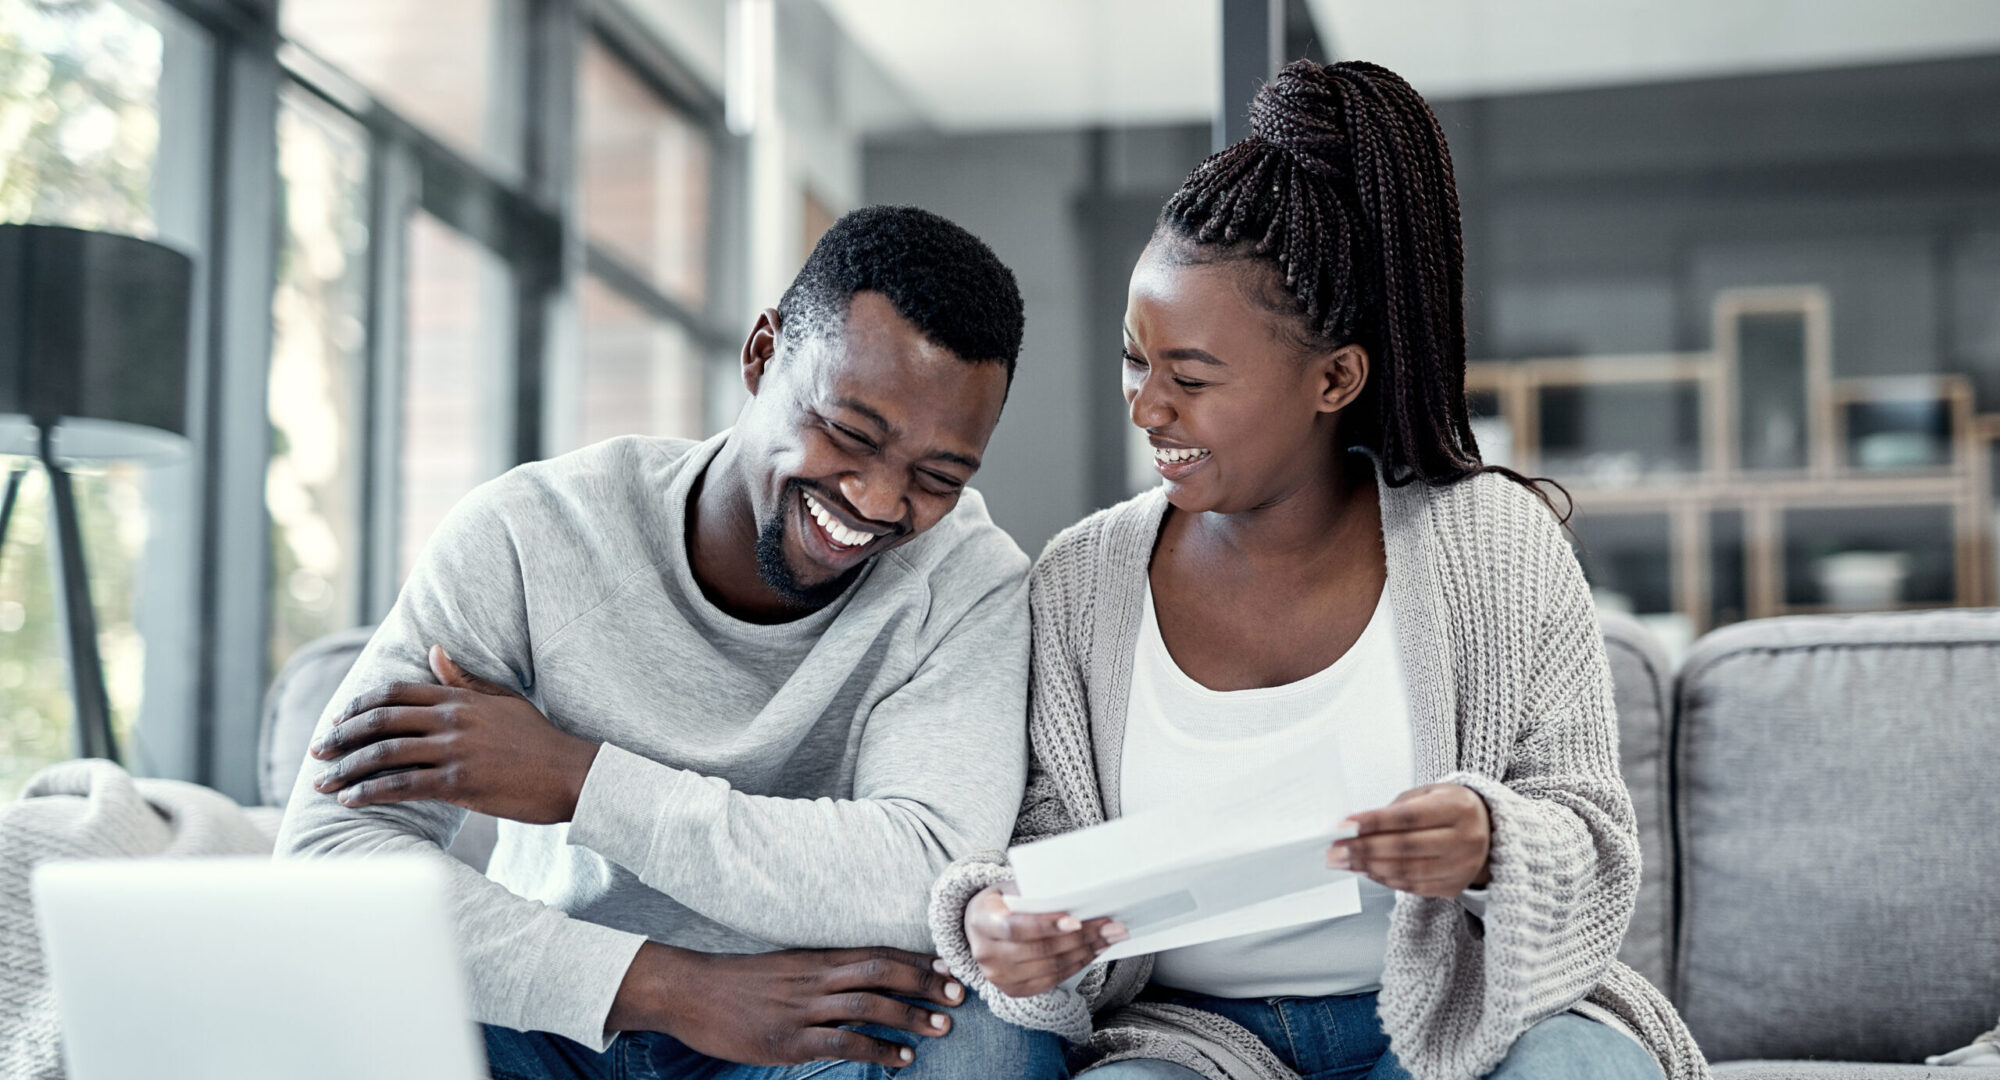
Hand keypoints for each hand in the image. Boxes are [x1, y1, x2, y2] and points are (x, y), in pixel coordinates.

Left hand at [308, 645, 600, 823]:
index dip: (359, 705)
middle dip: (341, 737)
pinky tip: (350, 801)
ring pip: (385, 755)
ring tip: (323, 782)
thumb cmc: (538, 740)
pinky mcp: (459, 784)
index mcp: (460, 698)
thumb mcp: (502, 699)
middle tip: (318, 751)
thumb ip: (464, 679)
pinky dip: (370, 793)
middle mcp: (452, 720)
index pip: (395, 692)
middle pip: (381, 721)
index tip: (337, 719)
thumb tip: (434, 650)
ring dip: (347, 769)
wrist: (570, 775)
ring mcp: (454, 751)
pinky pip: (402, 786)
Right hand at [614, 942, 967, 1067]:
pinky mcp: (789, 1039)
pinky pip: (843, 1043)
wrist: (690, 991)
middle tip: (958, 995)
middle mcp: (815, 977)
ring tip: (942, 1028)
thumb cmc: (739, 982)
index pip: (876, 952)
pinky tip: (902, 1059)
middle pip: (880, 971)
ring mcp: (802, 1007)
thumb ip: (821, 971)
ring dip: (910, 1016)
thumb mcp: (785, 966)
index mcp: (815, 957)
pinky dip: (878, 1050)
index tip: (948, 967)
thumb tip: (859, 980)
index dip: (915, 959)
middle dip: (923, 982)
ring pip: (869, 1005)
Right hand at [965, 884, 1124, 996]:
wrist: (977, 926)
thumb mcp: (1010, 888)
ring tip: (1110, 938)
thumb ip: (1035, 893)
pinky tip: (1094, 952)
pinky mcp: (1012, 990)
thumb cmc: (1002, 901)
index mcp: (982, 920)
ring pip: (1050, 967)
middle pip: (1040, 950)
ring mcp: (998, 976)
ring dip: (1085, 952)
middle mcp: (987, 953)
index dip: (1046, 926)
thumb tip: (1078, 892)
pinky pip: (1051, 980)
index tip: (1076, 921)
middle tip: (1111, 926)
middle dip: (1081, 938)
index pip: (1015, 927)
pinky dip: (1076, 965)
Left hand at [1326, 783, 1491, 897]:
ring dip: (1368, 867)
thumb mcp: (1429, 795)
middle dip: (1363, 849)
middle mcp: (1465, 840)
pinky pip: (1413, 886)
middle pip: (1405, 847)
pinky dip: (1385, 879)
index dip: (1374, 822)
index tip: (1345, 825)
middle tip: (1334, 850)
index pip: (1409, 817)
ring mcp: (1461, 867)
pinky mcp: (1454, 886)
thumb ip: (1394, 810)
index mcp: (1458, 809)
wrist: (1489, 831)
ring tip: (1344, 862)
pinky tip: (1366, 871)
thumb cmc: (1450, 808)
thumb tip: (1353, 826)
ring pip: (1407, 871)